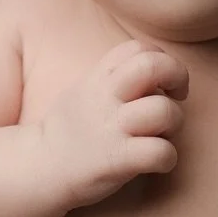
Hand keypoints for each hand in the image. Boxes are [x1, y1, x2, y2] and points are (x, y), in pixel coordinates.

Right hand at [38, 39, 188, 208]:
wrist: (40, 169)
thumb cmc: (71, 132)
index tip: (161, 82)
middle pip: (152, 66)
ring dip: (175, 122)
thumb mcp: (85, 91)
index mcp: (98, 79)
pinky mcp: (117, 159)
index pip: (136, 47)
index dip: (159, 58)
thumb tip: (155, 70)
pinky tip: (158, 162)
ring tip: (163, 134)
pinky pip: (160, 152)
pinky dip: (168, 158)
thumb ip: (115, 77)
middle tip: (177, 96)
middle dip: (177, 75)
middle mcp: (105, 98)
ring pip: (163, 110)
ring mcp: (111, 128)